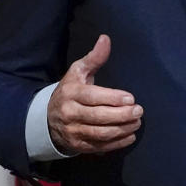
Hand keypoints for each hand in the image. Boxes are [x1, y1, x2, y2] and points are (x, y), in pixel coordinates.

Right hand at [47, 34, 142, 154]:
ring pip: (100, 134)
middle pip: (98, 117)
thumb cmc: (70, 91)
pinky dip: (116, 143)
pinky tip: (129, 136)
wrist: (47, 118)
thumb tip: (105, 39)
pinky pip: (99, 147)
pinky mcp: (77, 146)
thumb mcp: (78, 71)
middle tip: (139, 111)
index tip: (131, 98)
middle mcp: (70, 113)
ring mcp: (73, 131)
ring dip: (122, 130)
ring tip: (137, 122)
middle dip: (122, 115)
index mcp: (71, 93)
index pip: (93, 97)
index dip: (113, 98)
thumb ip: (94, 57)